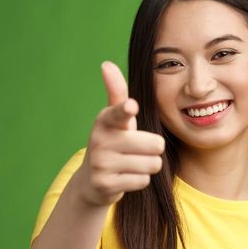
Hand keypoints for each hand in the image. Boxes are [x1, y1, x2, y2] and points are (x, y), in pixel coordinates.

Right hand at [73, 61, 164, 206]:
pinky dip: (139, 181)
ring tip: (130, 165)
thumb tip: (106, 63)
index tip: (131, 107)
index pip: (119, 112)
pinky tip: (125, 178)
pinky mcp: (105, 184)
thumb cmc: (113, 142)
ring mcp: (101, 163)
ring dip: (147, 166)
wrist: (92, 181)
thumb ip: (116, 92)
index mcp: (105, 120)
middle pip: (155, 144)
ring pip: (151, 164)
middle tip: (137, 151)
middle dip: (153, 150)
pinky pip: (143, 181)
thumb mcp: (115, 118)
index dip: (126, 110)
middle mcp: (99, 140)